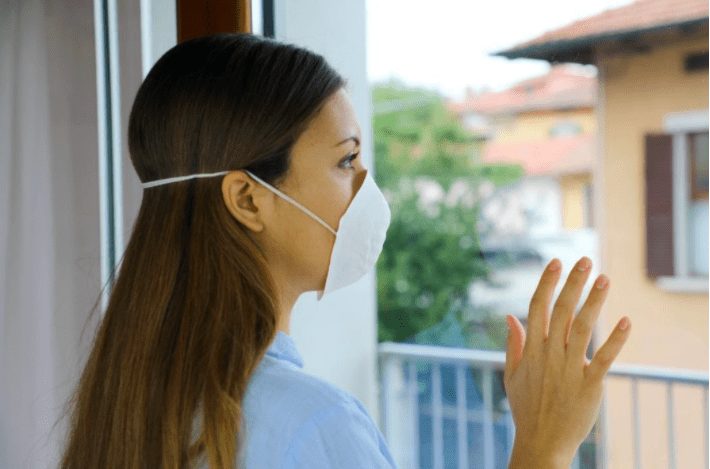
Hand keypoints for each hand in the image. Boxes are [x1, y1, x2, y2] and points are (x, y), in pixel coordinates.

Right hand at [504, 257, 630, 466]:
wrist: (541, 442)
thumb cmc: (525, 408)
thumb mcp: (512, 374)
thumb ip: (513, 344)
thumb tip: (509, 315)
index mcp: (531, 350)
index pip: (537, 307)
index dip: (546, 283)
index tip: (556, 262)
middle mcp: (550, 355)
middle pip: (561, 311)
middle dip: (573, 283)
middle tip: (586, 261)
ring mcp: (570, 369)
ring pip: (582, 329)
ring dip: (594, 302)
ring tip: (605, 279)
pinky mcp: (590, 385)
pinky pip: (604, 359)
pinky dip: (615, 340)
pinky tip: (625, 321)